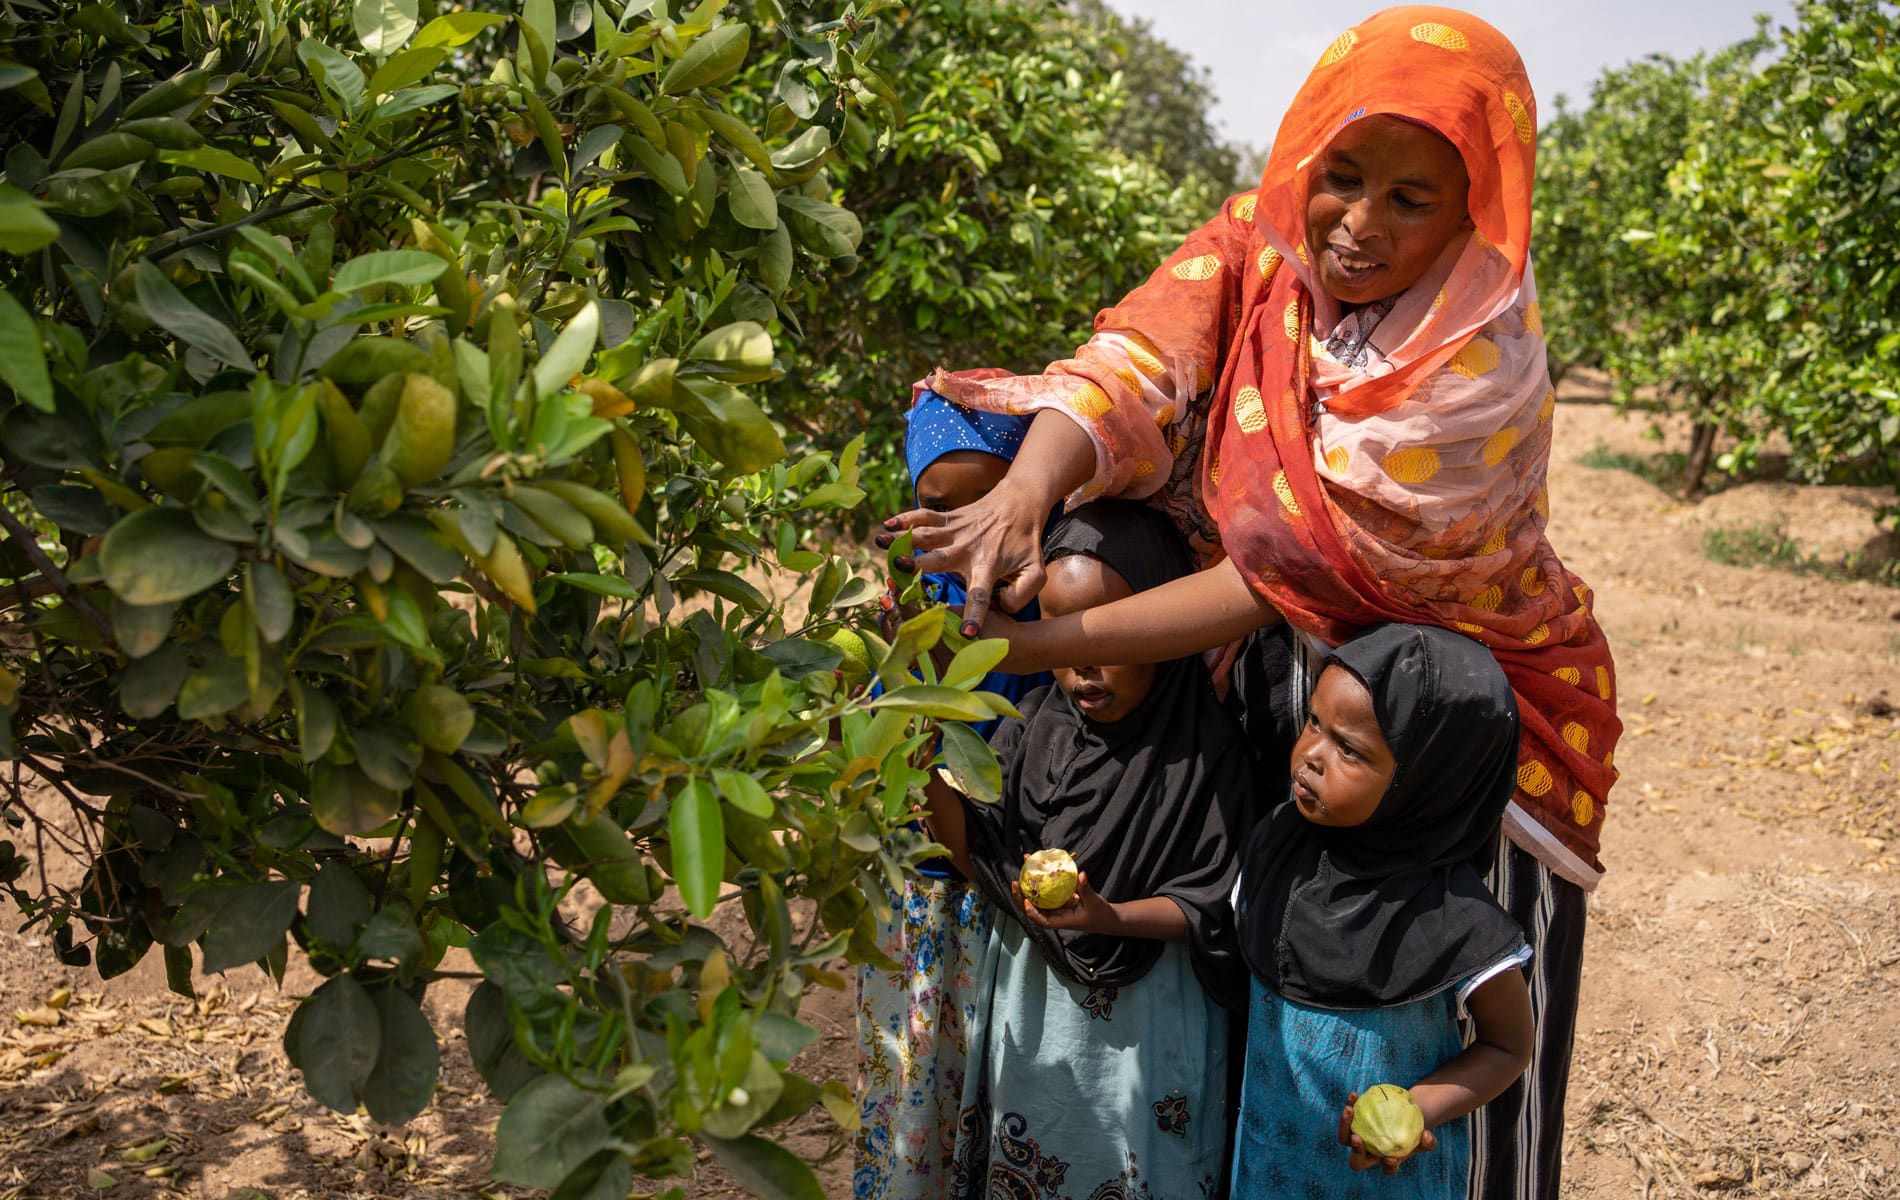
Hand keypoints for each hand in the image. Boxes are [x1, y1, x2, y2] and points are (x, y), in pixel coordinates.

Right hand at [877, 476, 1049, 637]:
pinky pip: (925, 516)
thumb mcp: (1035, 573)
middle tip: (899, 570)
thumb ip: (1022, 595)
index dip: (973, 615)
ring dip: (902, 539)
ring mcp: (957, 531)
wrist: (1020, 503)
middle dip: (919, 565)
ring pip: (925, 535)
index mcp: (988, 567)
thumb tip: (999, 607)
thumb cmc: (1025, 544)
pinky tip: (888, 524)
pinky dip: (906, 518)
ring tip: (881, 543)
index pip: (980, 596)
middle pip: (939, 559)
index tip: (964, 634)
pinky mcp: (950, 518)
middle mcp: (968, 549)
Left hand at [1010, 866, 1118, 934]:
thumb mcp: (1094, 902)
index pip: (1042, 921)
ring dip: (1028, 884)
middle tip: (1015, 882)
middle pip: (1033, 909)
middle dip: (1021, 897)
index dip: (1032, 913)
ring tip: (1024, 866)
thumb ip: (1086, 889)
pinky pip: (1047, 890)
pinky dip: (1042, 880)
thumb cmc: (1101, 914)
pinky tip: (1039, 866)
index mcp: (1062, 921)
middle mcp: (1056, 915)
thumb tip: (1081, 874)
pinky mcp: (1060, 899)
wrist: (1108, 918)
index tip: (1026, 901)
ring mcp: (1056, 907)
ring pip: (1037, 898)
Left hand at [1337, 1093, 1437, 1173]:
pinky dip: (1349, 1106)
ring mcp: (1359, 1139)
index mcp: (1388, 1161)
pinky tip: (1354, 1094)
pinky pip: (1347, 1117)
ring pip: (1344, 1138)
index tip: (1389, 1158)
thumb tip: (1425, 1136)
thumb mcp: (1425, 1137)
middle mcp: (1370, 1154)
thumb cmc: (1415, 1131)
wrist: (1403, 1116)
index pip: (1387, 1168)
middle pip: (1356, 1161)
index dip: (1388, 1166)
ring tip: (1350, 1110)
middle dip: (1356, 1152)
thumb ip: (1428, 1141)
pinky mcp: (1352, 1124)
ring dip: (1344, 1125)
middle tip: (1357, 1137)